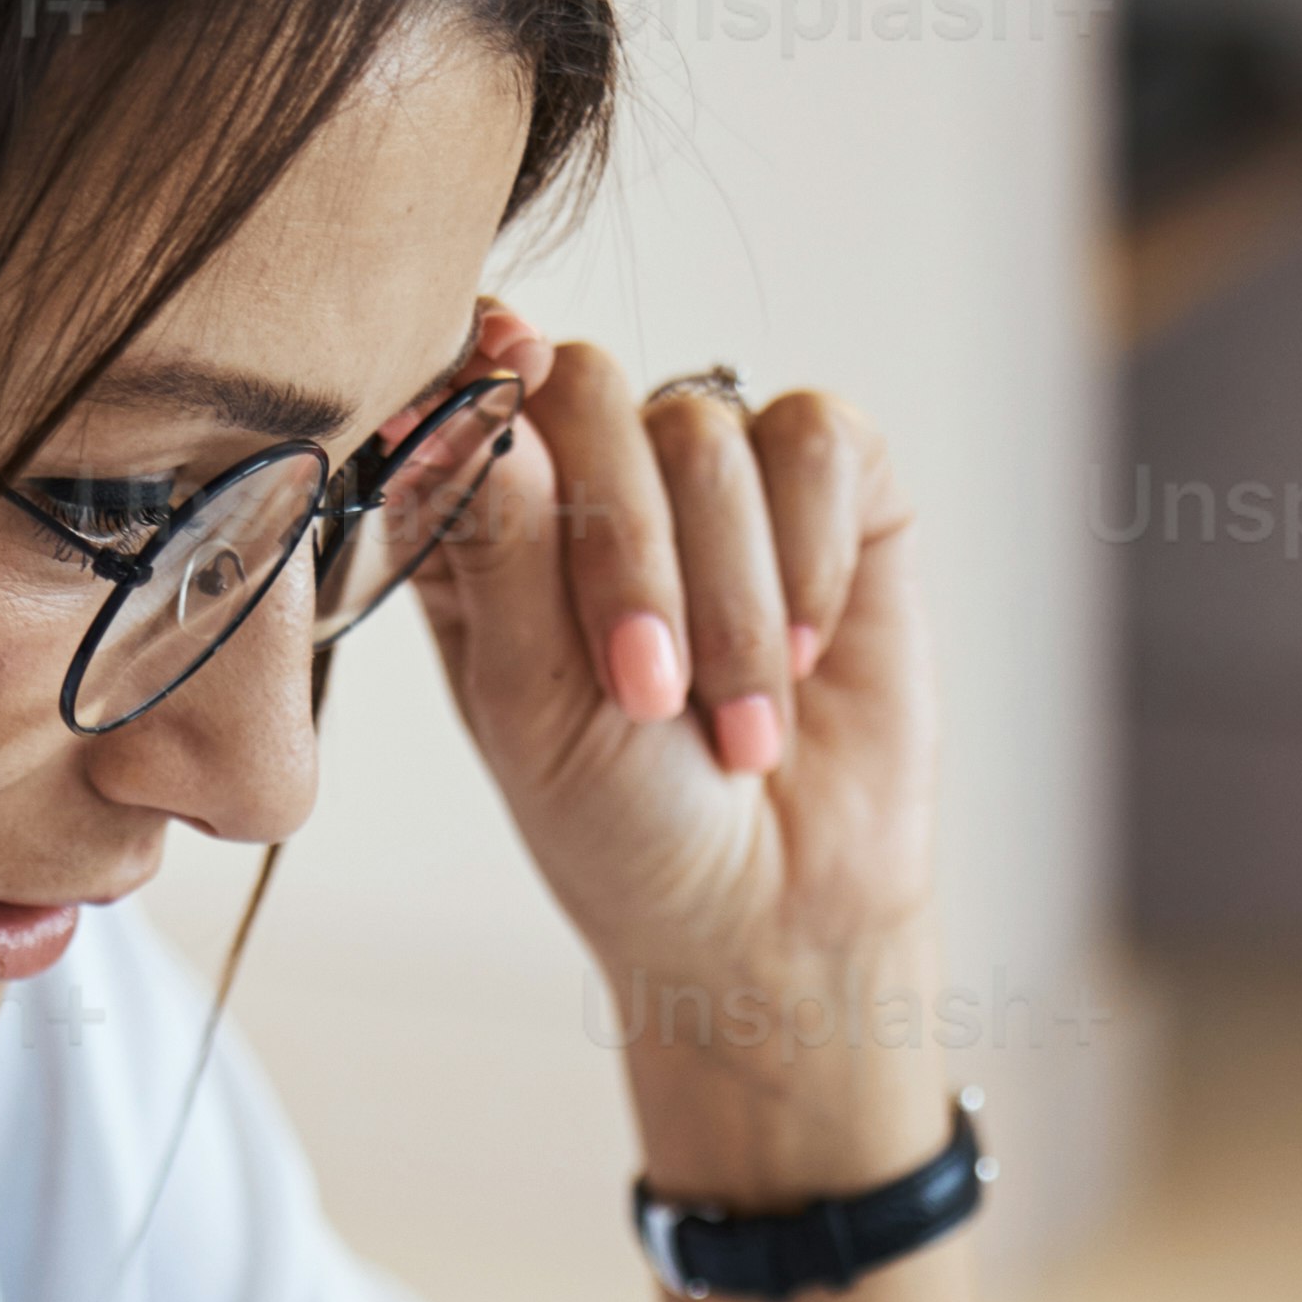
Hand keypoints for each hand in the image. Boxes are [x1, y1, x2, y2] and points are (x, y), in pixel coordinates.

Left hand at [409, 319, 939, 1187]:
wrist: (775, 913)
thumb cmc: (625, 826)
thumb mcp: (530, 705)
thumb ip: (500, 545)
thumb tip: (490, 388)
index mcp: (489, 520)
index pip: (466, 393)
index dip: (477, 389)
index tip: (492, 422)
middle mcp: (598, 477)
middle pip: (589, 392)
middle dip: (622, 547)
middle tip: (647, 692)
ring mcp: (717, 474)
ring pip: (706, 433)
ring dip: (727, 601)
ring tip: (741, 733)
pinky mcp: (835, 488)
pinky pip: (817, 441)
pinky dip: (812, 556)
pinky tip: (808, 659)